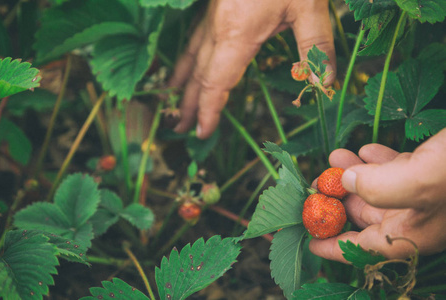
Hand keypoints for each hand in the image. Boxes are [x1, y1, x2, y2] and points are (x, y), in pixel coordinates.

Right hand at [169, 0, 335, 138]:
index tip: (203, 132)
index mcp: (237, 35)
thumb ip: (316, 47)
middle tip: (180, 127)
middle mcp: (217, 30)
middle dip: (189, 104)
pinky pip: (194, 40)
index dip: (209, 110)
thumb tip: (324, 84)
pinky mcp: (214, 7)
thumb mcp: (310, 6)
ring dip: (182, 83)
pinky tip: (185, 64)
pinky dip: (186, 59)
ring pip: (191, 57)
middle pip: (198, 75)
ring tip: (173, 101)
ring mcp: (212, 16)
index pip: (216, 83)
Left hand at [310, 128, 445, 261]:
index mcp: (411, 234)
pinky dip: (377, 163)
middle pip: (364, 216)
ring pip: (378, 190)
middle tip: (316, 182)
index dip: (333, 246)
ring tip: (335, 156)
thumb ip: (379, 187)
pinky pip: (397, 173)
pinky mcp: (432, 175)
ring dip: (353, 174)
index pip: (362, 249)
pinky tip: (366, 149)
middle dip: (337, 199)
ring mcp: (424, 198)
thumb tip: (347, 180)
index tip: (309, 241)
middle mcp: (415, 220)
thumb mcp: (421, 182)